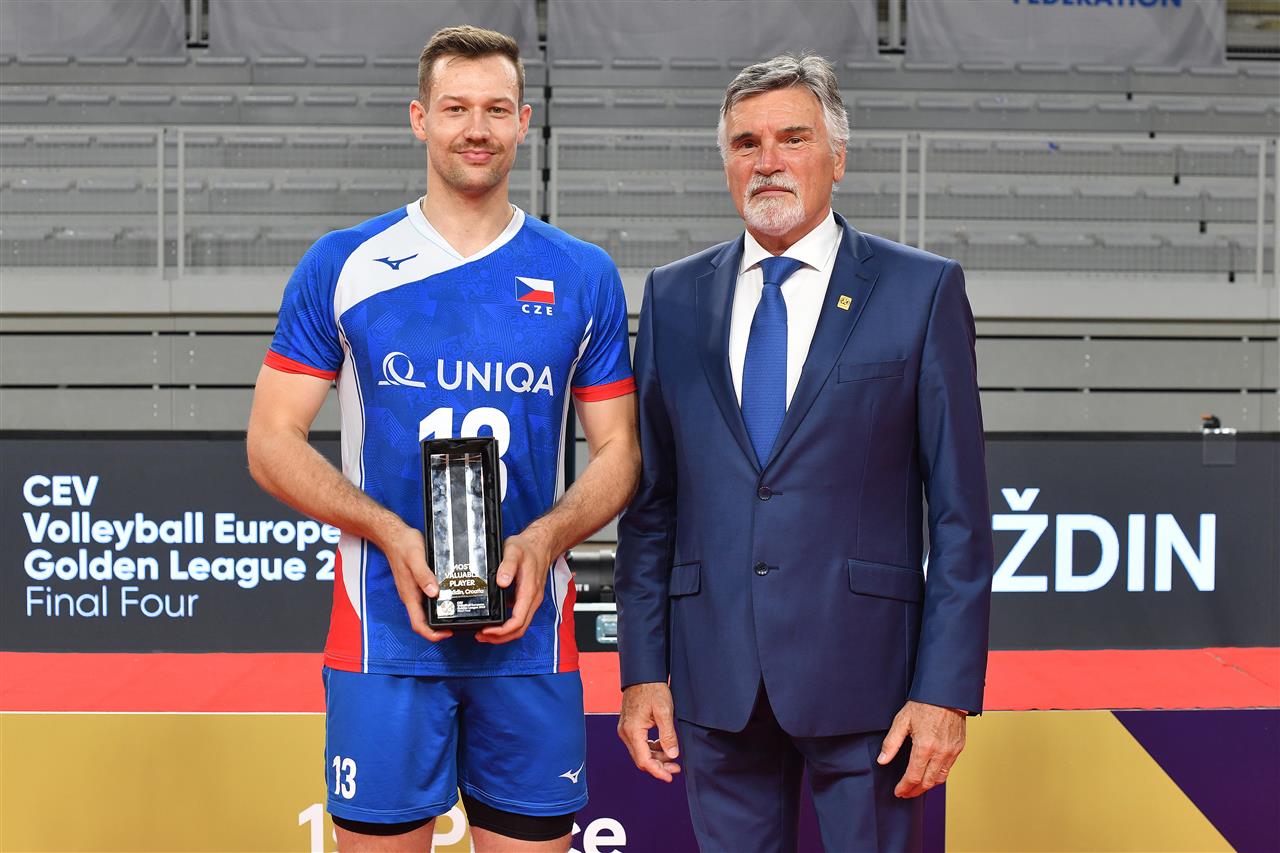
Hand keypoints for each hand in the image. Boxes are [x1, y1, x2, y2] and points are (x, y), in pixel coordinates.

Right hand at [380, 523, 452, 642]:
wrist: (393, 536)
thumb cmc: (403, 545)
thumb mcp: (416, 558)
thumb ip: (424, 575)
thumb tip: (434, 593)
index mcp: (409, 594)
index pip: (418, 624)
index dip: (432, 634)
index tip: (446, 633)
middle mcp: (410, 596)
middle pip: (422, 621)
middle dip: (438, 629)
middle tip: (456, 625)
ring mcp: (413, 591)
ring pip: (425, 611)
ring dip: (438, 616)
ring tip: (455, 613)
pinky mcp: (416, 584)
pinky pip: (426, 600)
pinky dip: (437, 603)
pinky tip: (448, 597)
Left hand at [476, 529, 554, 643]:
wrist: (541, 545)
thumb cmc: (528, 549)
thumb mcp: (513, 551)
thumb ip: (507, 565)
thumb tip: (502, 582)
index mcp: (529, 592)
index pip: (517, 621)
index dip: (501, 631)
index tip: (486, 630)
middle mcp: (532, 600)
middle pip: (519, 630)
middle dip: (499, 637)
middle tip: (481, 636)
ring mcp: (530, 601)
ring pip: (520, 626)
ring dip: (503, 634)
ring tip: (485, 632)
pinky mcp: (527, 599)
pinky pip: (519, 618)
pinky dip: (506, 625)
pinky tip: (494, 620)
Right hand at [617, 682, 680, 781]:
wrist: (642, 674)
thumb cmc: (652, 689)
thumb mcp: (665, 711)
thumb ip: (668, 735)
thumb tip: (672, 755)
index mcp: (632, 730)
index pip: (644, 760)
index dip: (658, 771)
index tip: (670, 776)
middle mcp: (625, 732)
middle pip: (641, 759)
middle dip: (659, 766)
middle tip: (676, 768)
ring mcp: (625, 730)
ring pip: (640, 753)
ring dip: (656, 758)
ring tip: (673, 758)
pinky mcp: (629, 727)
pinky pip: (639, 744)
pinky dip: (652, 749)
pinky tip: (664, 746)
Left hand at [877, 700, 965, 797]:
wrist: (946, 694)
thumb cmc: (923, 704)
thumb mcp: (902, 721)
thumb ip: (891, 743)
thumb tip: (882, 760)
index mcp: (924, 747)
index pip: (913, 777)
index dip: (904, 787)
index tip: (898, 792)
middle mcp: (940, 753)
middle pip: (927, 782)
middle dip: (915, 791)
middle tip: (906, 793)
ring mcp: (951, 751)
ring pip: (940, 779)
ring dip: (927, 786)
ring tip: (916, 787)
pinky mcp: (958, 748)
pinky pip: (949, 769)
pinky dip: (938, 776)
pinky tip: (930, 775)